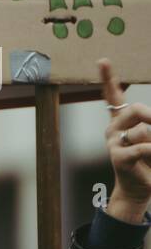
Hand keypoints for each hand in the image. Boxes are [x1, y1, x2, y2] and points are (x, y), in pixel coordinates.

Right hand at [100, 59, 150, 223]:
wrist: (140, 187)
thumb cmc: (148, 160)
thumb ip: (150, 123)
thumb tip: (150, 123)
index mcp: (121, 121)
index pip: (112, 95)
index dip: (108, 78)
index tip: (103, 60)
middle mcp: (113, 129)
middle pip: (134, 109)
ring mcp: (112, 143)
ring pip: (142, 131)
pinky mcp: (117, 157)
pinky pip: (142, 147)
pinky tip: (149, 160)